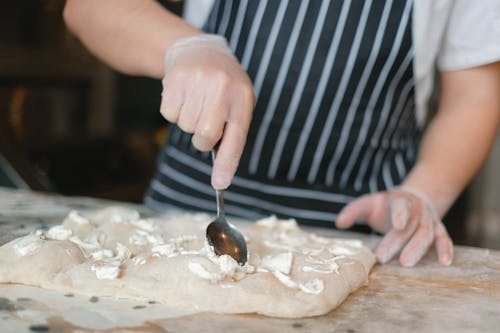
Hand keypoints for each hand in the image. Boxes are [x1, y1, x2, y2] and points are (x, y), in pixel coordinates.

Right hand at [160, 34, 254, 188]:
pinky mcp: (176, 78)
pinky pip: (169, 114)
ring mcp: (199, 80)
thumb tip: (221, 178)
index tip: (220, 184)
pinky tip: (183, 96)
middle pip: (205, 136)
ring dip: (188, 121)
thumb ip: (231, 134)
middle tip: (205, 122)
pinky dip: (173, 111)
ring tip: (195, 102)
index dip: (227, 163)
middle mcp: (222, 87)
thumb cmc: (222, 87)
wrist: (200, 51)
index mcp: (243, 98)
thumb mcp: (236, 103)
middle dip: (202, 138)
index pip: (236, 138)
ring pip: (185, 126)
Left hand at [336, 186, 453, 266]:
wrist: (414, 198)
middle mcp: (418, 209)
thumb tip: (339, 223)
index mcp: (401, 200)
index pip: (401, 206)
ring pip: (427, 234)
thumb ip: (353, 211)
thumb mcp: (369, 202)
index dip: (400, 214)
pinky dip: (446, 249)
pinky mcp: (439, 230)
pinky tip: (444, 262)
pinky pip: (444, 239)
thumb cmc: (387, 205)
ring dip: (417, 249)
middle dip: (397, 242)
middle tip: (382, 257)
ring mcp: (430, 220)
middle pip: (410, 226)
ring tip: (405, 263)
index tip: (396, 225)